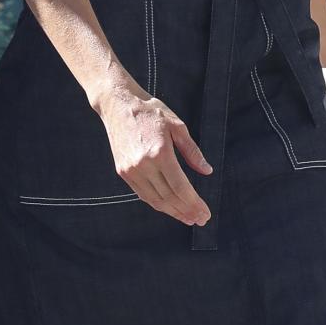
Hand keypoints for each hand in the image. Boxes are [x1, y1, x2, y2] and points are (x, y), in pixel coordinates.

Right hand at [97, 82, 211, 226]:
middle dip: (187, 211)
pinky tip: (169, 208)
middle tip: (201, 220)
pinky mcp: (123, 171)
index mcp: (160, 152)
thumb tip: (207, 171)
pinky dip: (157, 203)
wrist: (118, 105)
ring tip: (188, 218)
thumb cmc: (151, 112)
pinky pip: (143, 194)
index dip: (194, 203)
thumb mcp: (177, 126)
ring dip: (173, 212)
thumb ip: (192, 151)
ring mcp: (131, 170)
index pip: (180, 187)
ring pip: (155, 199)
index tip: (205, 213)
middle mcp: (144, 165)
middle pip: (169, 197)